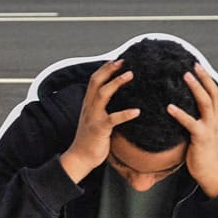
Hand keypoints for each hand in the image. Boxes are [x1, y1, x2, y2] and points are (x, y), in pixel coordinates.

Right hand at [62, 60, 138, 181]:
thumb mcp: (95, 119)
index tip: (118, 60)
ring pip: (102, 94)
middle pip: (96, 81)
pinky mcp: (99, 129)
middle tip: (123, 61)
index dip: (105, 69)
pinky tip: (137, 111)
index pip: (94, 80)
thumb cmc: (91, 139)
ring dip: (116, 83)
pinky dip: (125, 114)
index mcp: (88, 103)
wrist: (80, 157)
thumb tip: (119, 101)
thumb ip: (104, 109)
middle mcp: (89, 107)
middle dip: (109, 69)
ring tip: (130, 75)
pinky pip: (112, 119)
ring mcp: (93, 117)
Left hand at [164, 65, 217, 197]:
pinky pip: (191, 123)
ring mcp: (210, 128)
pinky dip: (180, 114)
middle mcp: (215, 120)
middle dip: (203, 78)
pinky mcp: (202, 138)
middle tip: (193, 64)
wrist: (211, 173)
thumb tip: (180, 106)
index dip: (207, 79)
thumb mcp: (201, 131)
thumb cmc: (202, 152)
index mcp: (215, 117)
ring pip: (205, 104)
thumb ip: (195, 118)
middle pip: (212, 94)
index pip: (214, 93)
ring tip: (185, 76)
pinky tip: (169, 107)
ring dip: (195, 89)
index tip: (198, 65)